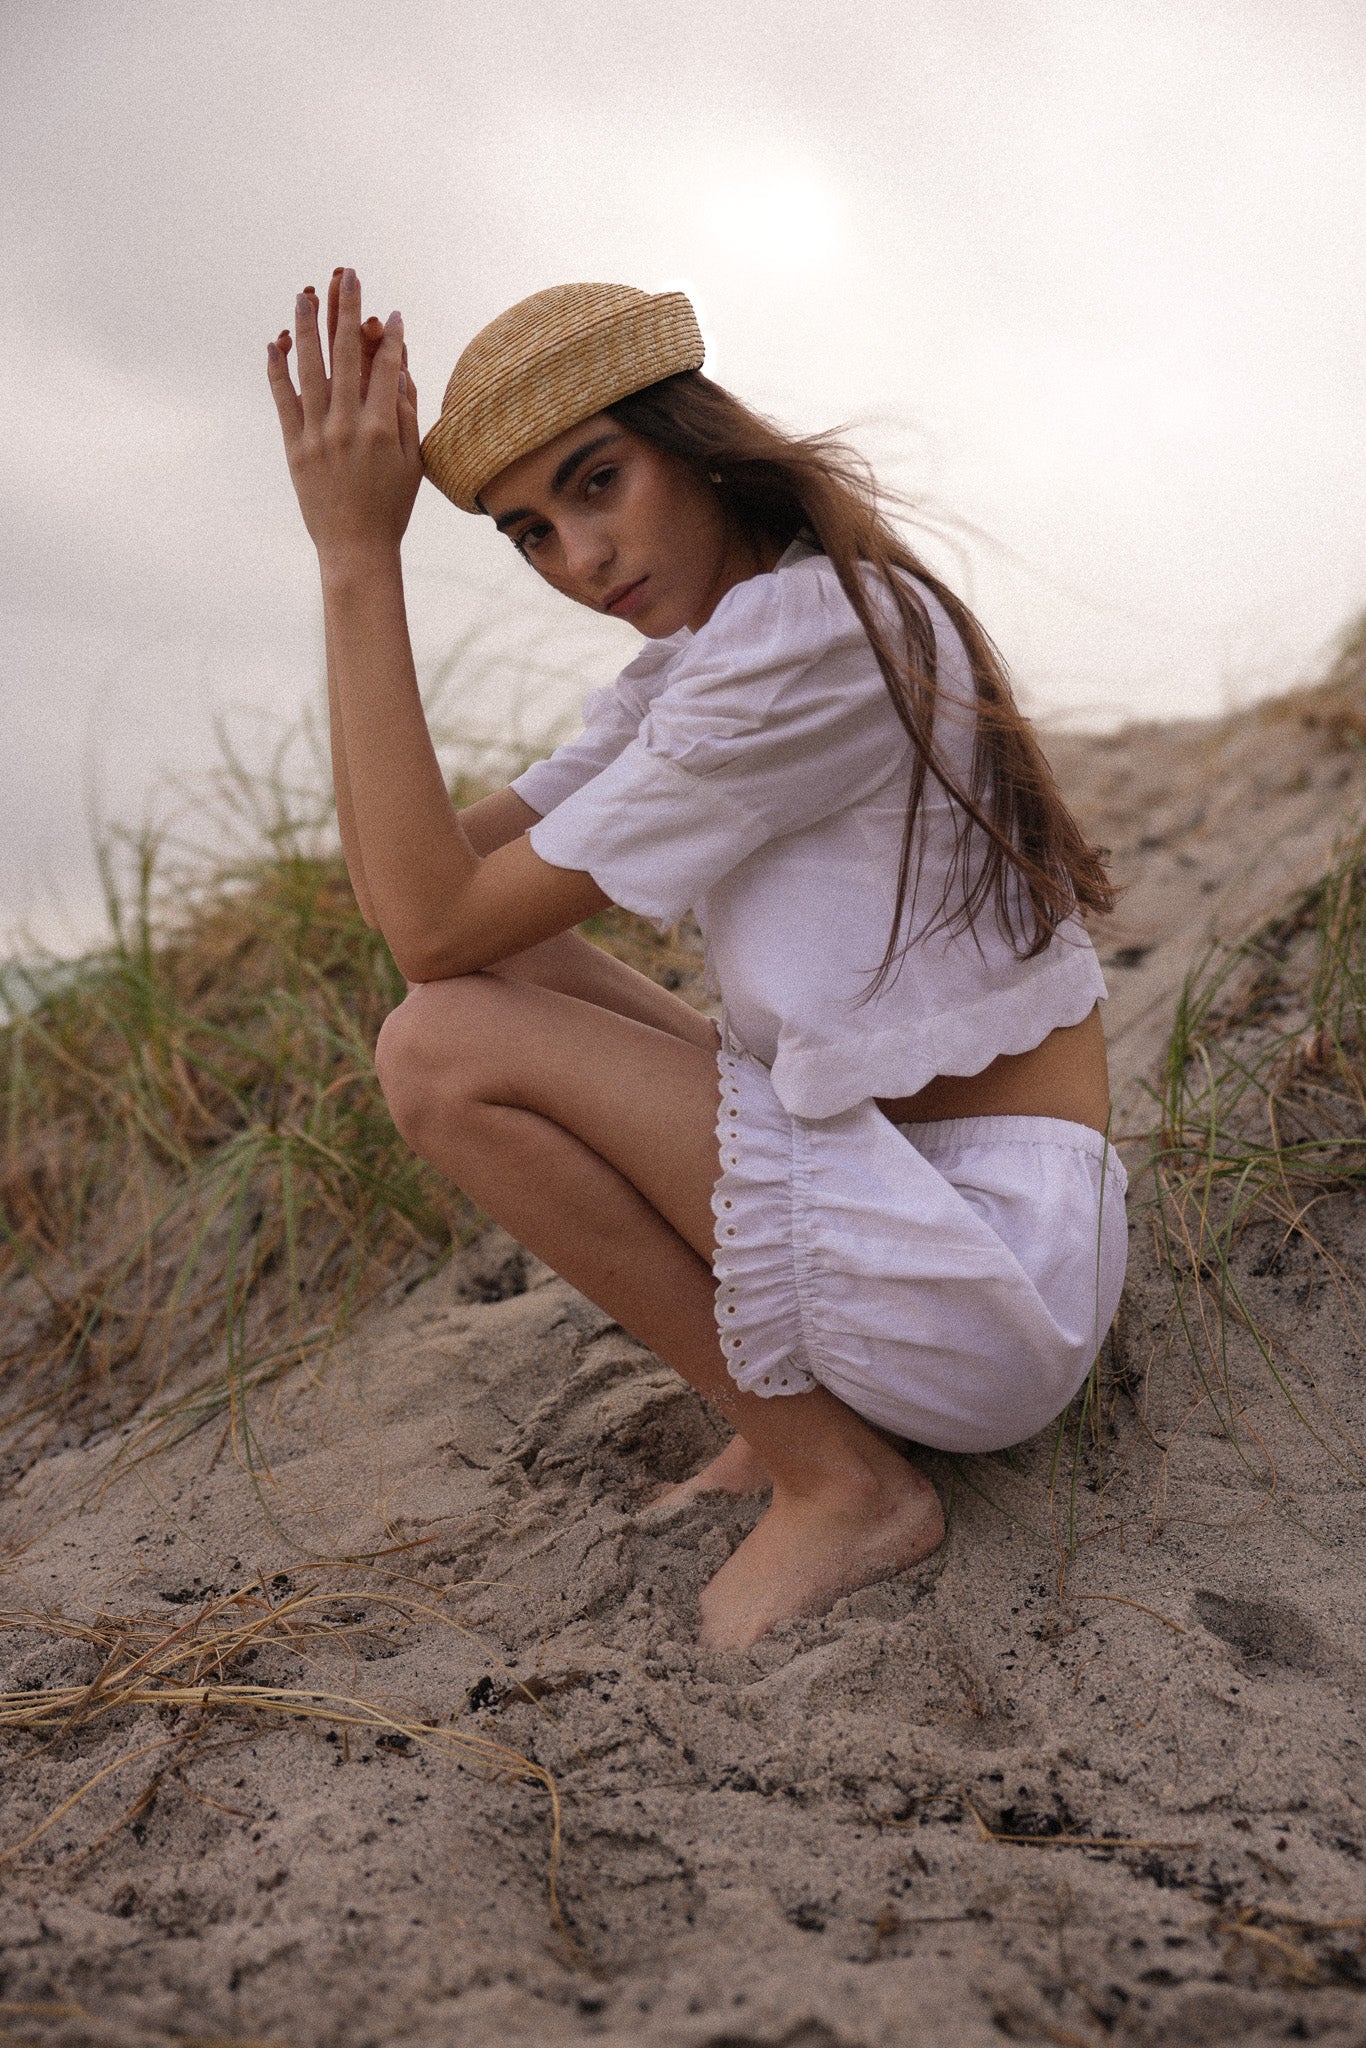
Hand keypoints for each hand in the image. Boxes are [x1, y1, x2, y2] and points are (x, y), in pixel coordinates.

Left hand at [267, 267, 422, 562]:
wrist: (355, 548)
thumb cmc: (390, 507)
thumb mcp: (412, 462)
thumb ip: (406, 413)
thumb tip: (400, 369)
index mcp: (382, 428)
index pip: (386, 367)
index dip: (390, 337)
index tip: (391, 314)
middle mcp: (348, 425)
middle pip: (347, 354)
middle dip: (348, 310)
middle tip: (347, 275)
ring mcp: (317, 434)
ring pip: (311, 367)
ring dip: (308, 326)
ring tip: (307, 293)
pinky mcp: (294, 446)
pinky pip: (283, 398)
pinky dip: (278, 368)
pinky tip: (276, 341)